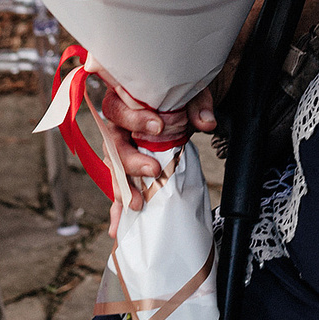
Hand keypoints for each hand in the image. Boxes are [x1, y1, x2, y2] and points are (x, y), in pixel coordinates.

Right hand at [81, 57, 211, 226]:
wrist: (185, 103)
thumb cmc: (181, 93)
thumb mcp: (192, 92)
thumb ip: (197, 103)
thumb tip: (206, 122)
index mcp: (123, 99)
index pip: (118, 109)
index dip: (135, 119)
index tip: (158, 126)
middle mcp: (116, 125)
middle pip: (112, 144)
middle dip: (130, 161)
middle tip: (153, 171)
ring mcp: (120, 148)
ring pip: (114, 169)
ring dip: (123, 188)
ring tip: (137, 204)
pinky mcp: (128, 167)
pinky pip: (120, 186)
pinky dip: (119, 207)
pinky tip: (118, 227)